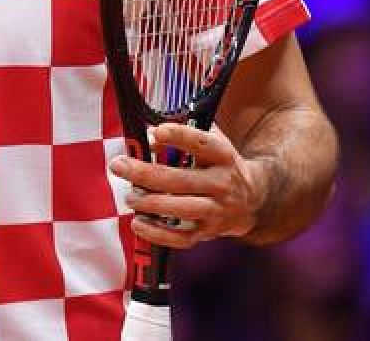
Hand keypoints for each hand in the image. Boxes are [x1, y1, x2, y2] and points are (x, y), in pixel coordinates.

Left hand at [108, 123, 269, 249]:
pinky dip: (158, 234)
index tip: (155, 133)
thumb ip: (184, 134)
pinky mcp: (208, 232)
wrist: (252, 200)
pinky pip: (182, 238)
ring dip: (151, 203)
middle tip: (117, 166)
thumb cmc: (218, 165)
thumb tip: (147, 133)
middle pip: (182, 180)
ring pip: (182, 209)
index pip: (202, 143)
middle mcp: (222, 183)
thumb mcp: (211, 143)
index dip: (180, 137)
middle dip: (146, 173)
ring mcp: (216, 211)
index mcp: (222, 156)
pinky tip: (137, 223)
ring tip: (129, 196)